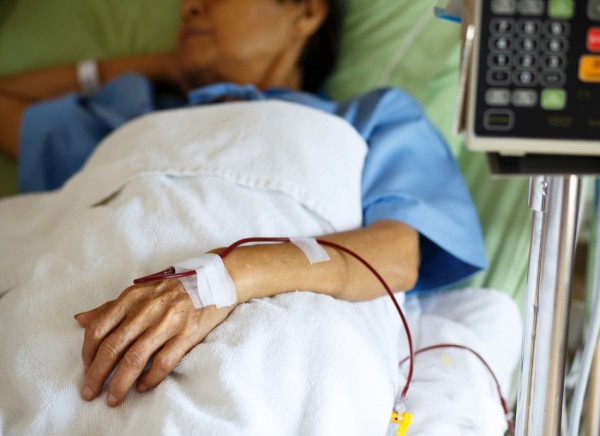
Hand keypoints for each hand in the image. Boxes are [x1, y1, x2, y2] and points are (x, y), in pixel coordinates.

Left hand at [74, 279, 234, 406]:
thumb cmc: (175, 288)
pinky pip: (164, 362)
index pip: (99, 328)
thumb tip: (81, 319)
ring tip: (113, 398)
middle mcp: (147, 309)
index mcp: (132, 297)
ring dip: (120, 382)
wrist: (215, 280)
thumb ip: (111, 307)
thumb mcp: (141, 292)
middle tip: (90, 392)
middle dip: (97, 374)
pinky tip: (143, 387)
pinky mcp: (187, 334)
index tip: (86, 368)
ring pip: (135, 358)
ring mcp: (168, 322)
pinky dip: (150, 378)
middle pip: (113, 346)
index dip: (88, 352)